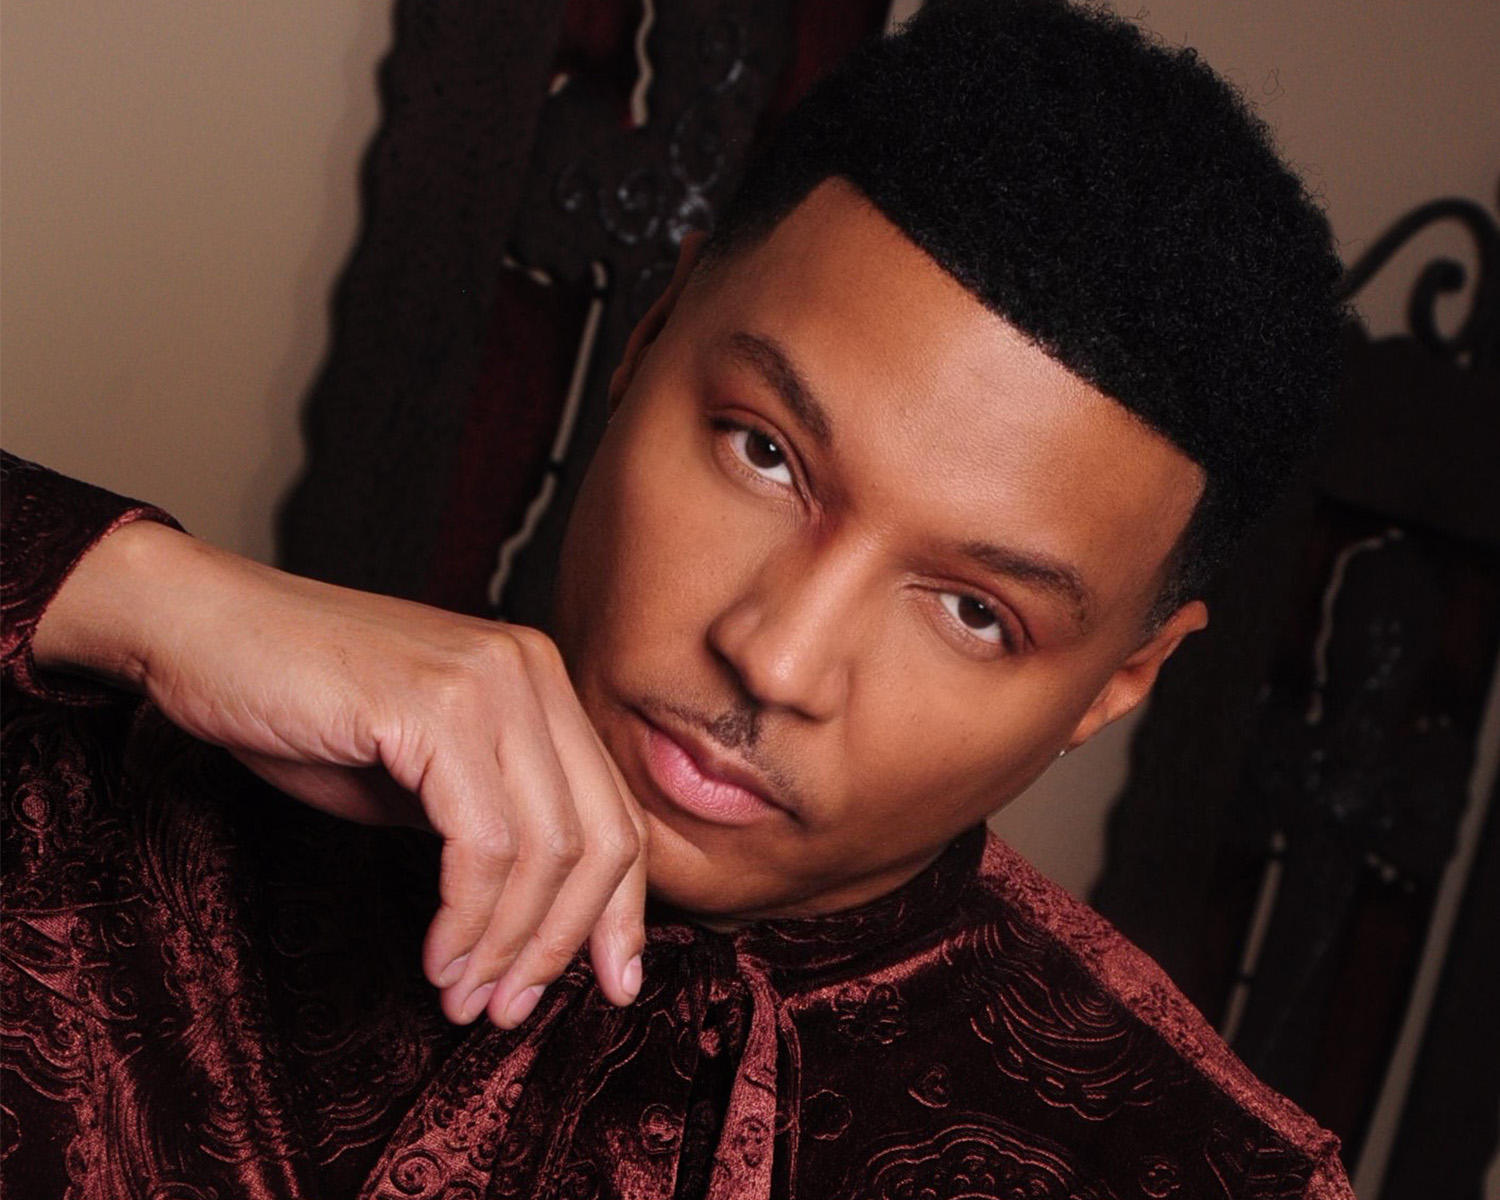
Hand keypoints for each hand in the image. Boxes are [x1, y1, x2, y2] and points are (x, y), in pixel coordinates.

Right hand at [32, 520, 647, 1026]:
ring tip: (467, 998)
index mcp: (539, 681)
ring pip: (548, 848)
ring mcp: (490, 681)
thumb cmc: (299, 706)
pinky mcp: (435, 705)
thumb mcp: (418, 776)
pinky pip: (485, 841)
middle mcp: (531, 670)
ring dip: (510, 944)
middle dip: (565, 943)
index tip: (613, 985)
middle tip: (513, 1009)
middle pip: (601, 836)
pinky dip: (469, 917)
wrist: (201, 631)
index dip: (619, 910)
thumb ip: (488, 826)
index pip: (615, 812)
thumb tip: (541, 923)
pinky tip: (439, 958)